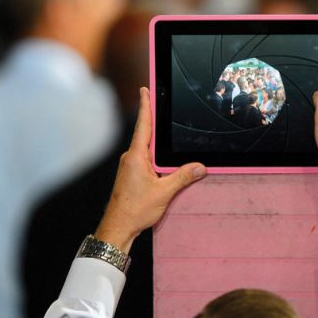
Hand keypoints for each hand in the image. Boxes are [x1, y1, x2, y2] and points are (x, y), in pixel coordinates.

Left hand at [95, 88, 206, 252]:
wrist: (117, 227)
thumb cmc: (135, 210)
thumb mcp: (164, 192)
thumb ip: (182, 176)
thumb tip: (200, 167)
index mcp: (136, 156)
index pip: (143, 125)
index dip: (145, 106)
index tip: (145, 90)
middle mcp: (131, 158)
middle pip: (146, 136)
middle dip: (156, 123)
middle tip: (163, 107)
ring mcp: (129, 167)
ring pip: (147, 151)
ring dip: (158, 147)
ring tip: (170, 143)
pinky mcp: (131, 176)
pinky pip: (146, 162)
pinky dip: (155, 159)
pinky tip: (163, 167)